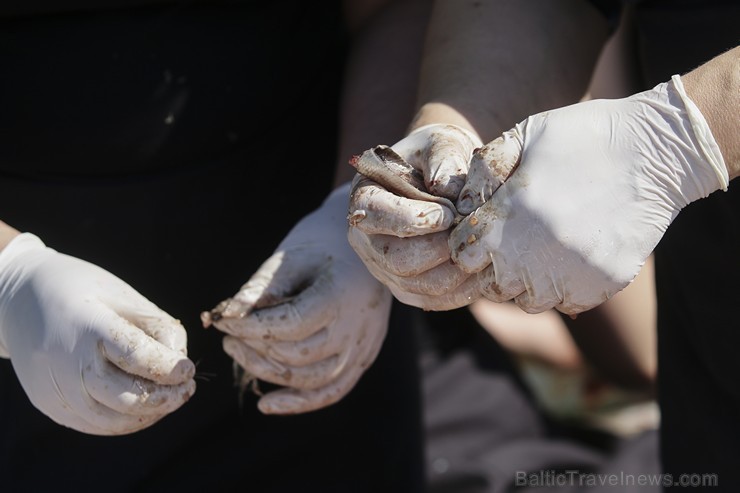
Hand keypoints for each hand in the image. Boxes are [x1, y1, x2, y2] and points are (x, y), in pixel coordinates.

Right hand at [0, 234, 195, 434]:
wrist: (18, 301)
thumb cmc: (82, 292)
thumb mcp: (123, 295)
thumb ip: (157, 327)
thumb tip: (180, 364)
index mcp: (87, 326)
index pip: (135, 356)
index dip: (167, 367)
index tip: (189, 370)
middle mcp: (67, 363)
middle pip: (126, 397)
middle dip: (166, 398)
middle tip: (188, 389)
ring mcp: (55, 390)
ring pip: (113, 420)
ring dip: (150, 414)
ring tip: (172, 398)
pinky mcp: (50, 405)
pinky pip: (95, 424)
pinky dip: (126, 420)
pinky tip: (145, 406)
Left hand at [205, 184, 391, 413]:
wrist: (368, 244)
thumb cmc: (323, 244)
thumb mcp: (291, 258)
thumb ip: (260, 290)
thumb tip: (225, 317)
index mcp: (340, 296)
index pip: (289, 326)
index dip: (250, 328)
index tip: (222, 320)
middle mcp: (356, 328)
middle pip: (298, 357)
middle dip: (254, 349)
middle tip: (228, 335)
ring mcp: (364, 347)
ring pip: (312, 380)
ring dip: (269, 373)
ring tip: (240, 354)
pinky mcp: (364, 357)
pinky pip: (332, 391)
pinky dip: (299, 402)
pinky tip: (267, 404)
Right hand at [347, 124, 483, 309]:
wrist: (441, 178)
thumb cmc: (437, 157)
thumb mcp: (440, 144)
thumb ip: (443, 159)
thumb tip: (446, 191)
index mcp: (364, 198)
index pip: (376, 216)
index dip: (413, 219)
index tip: (449, 212)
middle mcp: (366, 239)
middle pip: (397, 260)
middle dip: (440, 250)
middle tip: (471, 234)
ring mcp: (384, 267)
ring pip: (417, 286)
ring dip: (456, 273)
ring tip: (484, 252)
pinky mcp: (407, 288)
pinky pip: (433, 300)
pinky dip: (462, 292)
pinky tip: (485, 274)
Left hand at [451, 75, 728, 313]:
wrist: (655, 151)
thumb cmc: (582, 137)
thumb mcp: (524, 135)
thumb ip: (484, 172)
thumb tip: (460, 206)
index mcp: (508, 217)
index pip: (462, 256)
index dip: (467, 242)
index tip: (481, 229)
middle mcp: (534, 254)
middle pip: (490, 285)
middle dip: (492, 266)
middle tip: (510, 242)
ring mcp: (569, 275)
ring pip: (526, 300)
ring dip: (524, 282)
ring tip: (538, 251)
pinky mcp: (601, 286)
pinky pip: (565, 303)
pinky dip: (561, 287)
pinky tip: (568, 257)